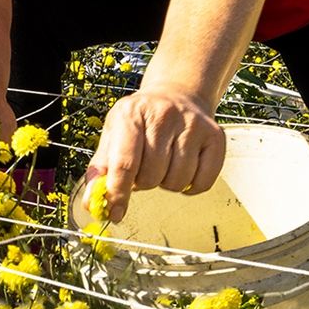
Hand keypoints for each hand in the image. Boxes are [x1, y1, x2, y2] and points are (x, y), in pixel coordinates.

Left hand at [85, 85, 224, 222]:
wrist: (176, 95)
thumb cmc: (140, 122)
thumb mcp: (113, 136)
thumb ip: (100, 171)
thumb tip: (93, 204)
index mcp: (131, 113)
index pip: (125, 163)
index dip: (118, 192)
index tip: (114, 212)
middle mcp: (163, 115)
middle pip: (151, 176)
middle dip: (144, 182)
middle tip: (144, 168)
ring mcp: (192, 124)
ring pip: (177, 180)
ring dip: (167, 182)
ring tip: (164, 163)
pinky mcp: (215, 136)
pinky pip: (202, 182)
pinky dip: (191, 185)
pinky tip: (183, 167)